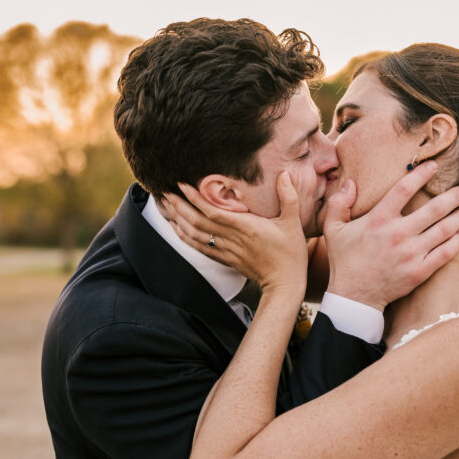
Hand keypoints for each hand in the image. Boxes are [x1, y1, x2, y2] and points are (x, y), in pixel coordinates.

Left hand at [162, 172, 308, 295]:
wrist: (285, 284)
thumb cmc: (290, 254)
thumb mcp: (293, 223)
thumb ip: (288, 197)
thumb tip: (284, 174)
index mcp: (246, 227)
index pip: (213, 211)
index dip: (195, 198)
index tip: (181, 184)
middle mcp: (232, 239)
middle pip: (197, 221)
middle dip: (179, 206)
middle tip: (164, 191)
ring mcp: (226, 250)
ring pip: (195, 234)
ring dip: (178, 219)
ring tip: (165, 205)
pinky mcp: (225, 259)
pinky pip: (199, 247)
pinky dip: (184, 237)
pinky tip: (175, 227)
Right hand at [322, 161, 458, 310]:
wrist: (354, 296)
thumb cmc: (345, 260)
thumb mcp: (333, 229)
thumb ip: (339, 204)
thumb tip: (351, 184)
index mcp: (378, 220)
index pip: (404, 189)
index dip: (421, 175)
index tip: (434, 167)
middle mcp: (398, 234)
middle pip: (434, 208)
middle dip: (453, 196)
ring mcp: (411, 254)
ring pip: (444, 230)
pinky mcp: (420, 271)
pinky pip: (445, 253)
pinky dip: (455, 242)